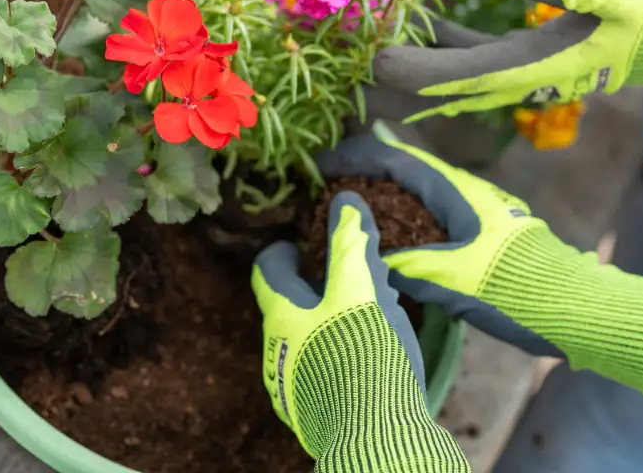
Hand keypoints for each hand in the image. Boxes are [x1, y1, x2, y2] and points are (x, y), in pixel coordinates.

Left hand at [252, 196, 468, 471]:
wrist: (375, 438)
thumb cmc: (364, 353)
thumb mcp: (363, 289)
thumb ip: (352, 245)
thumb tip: (345, 203)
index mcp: (282, 315)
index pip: (268, 270)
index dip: (284, 252)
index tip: (303, 245)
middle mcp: (277, 350)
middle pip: (287, 307)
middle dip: (313, 289)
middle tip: (348, 279)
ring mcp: (291, 386)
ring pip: (302, 340)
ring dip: (325, 324)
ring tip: (365, 318)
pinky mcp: (311, 413)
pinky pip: (316, 372)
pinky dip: (334, 355)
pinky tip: (365, 358)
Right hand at [319, 129, 642, 397]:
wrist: (580, 310)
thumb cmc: (521, 291)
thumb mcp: (457, 281)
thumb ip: (410, 265)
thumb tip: (369, 255)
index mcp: (459, 193)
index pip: (396, 158)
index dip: (355, 157)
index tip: (319, 167)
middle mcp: (470, 194)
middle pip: (407, 168)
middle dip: (366, 171)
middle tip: (325, 186)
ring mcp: (481, 213)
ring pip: (422, 192)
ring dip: (386, 194)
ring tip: (351, 209)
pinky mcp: (489, 235)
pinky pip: (436, 216)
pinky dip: (406, 218)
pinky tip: (394, 239)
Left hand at [374, 0, 642, 121]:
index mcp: (532, 64)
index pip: (455, 74)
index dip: (407, 69)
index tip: (365, 60)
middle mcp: (517, 74)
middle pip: (439, 81)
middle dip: (391, 72)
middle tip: (339, 55)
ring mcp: (519, 67)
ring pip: (449, 68)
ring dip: (408, 55)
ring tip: (363, 32)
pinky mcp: (525, 54)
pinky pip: (468, 52)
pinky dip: (438, 38)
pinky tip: (414, 12)